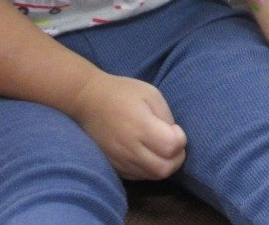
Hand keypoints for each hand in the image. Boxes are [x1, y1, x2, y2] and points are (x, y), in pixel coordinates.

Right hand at [68, 72, 186, 179]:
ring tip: (162, 147)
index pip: (171, 148)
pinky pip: (139, 176)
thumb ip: (165, 116)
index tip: (175, 128)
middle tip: (174, 142)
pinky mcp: (114, 166)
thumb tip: (174, 136)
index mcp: (140, 127)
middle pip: (164, 169)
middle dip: (177, 158)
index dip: (180, 140)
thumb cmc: (122, 93)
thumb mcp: (151, 93)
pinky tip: (149, 154)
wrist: (88, 101)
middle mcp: (129, 149)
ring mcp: (120, 160)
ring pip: (152, 176)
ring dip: (164, 164)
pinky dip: (150, 168)